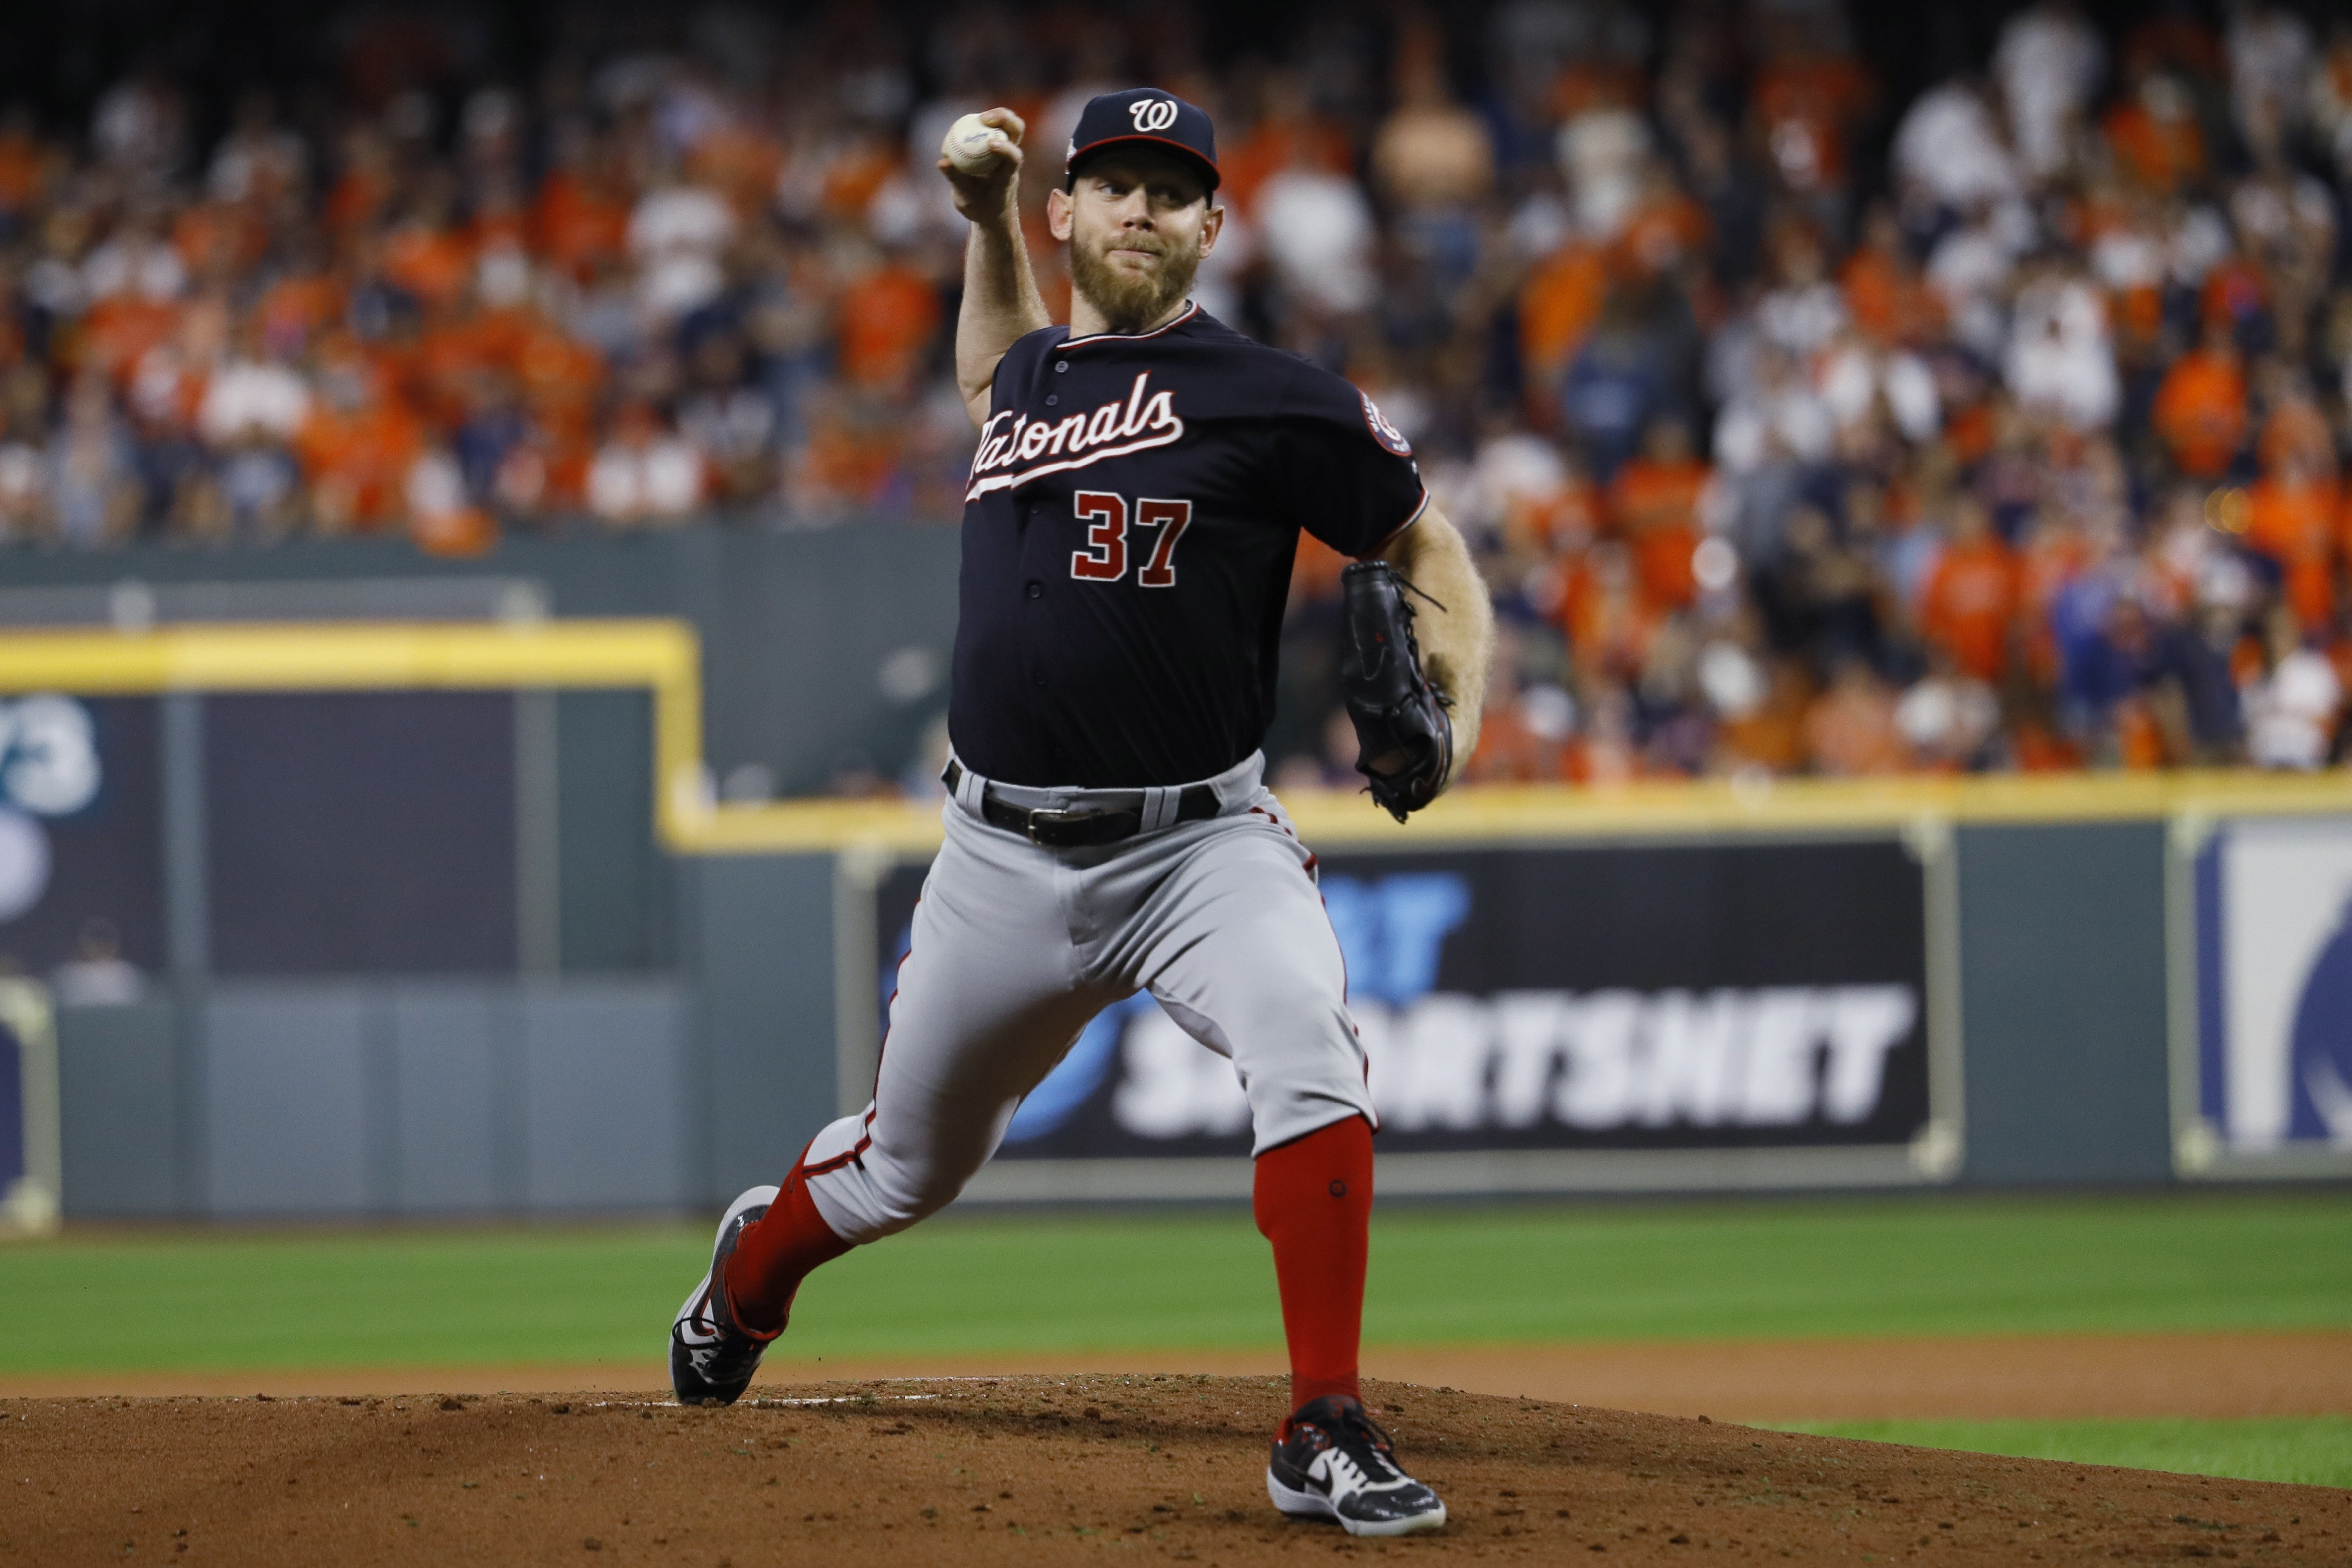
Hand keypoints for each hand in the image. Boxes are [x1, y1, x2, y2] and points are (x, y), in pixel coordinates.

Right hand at [937, 107, 1024, 223]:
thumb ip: (956, 179)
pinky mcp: (997, 144)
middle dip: (1004, 118)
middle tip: (984, 118)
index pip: (1013, 159)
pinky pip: (990, 128)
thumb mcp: (965, 198)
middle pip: (1016, 129)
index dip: (1005, 149)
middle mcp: (1010, 159)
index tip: (990, 144)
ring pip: (1007, 124)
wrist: (993, 211)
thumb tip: (942, 161)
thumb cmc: (981, 207)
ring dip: (994, 115)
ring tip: (974, 118)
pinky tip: (963, 124)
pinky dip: (979, 123)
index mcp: (1007, 176)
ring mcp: (1005, 149)